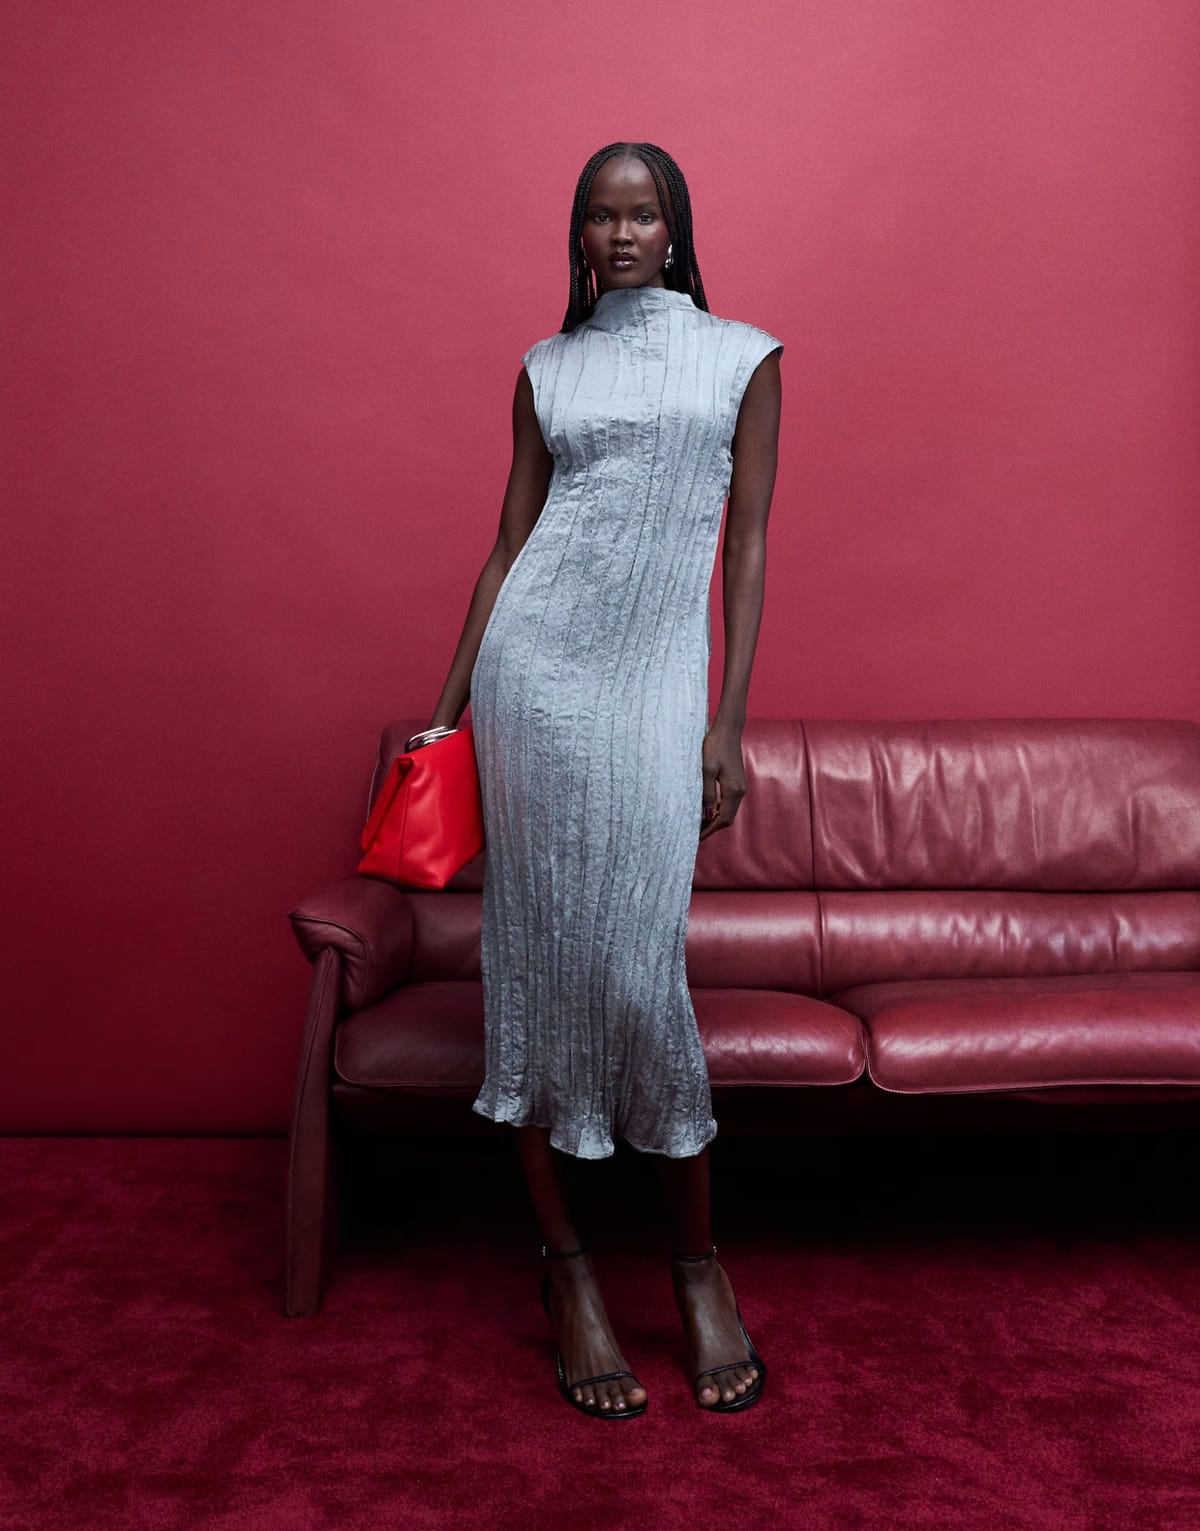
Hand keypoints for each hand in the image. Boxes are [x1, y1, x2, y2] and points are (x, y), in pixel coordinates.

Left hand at [699, 722, 745, 840]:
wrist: (728, 730)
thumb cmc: (715, 746)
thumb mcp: (707, 770)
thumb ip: (707, 793)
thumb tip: (707, 814)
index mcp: (733, 790)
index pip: (723, 819)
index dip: (710, 830)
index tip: (696, 837)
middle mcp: (740, 791)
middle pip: (727, 818)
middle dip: (712, 827)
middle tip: (695, 832)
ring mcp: (740, 786)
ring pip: (728, 811)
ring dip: (715, 819)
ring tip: (698, 822)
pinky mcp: (736, 782)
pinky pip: (728, 802)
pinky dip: (718, 809)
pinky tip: (706, 808)